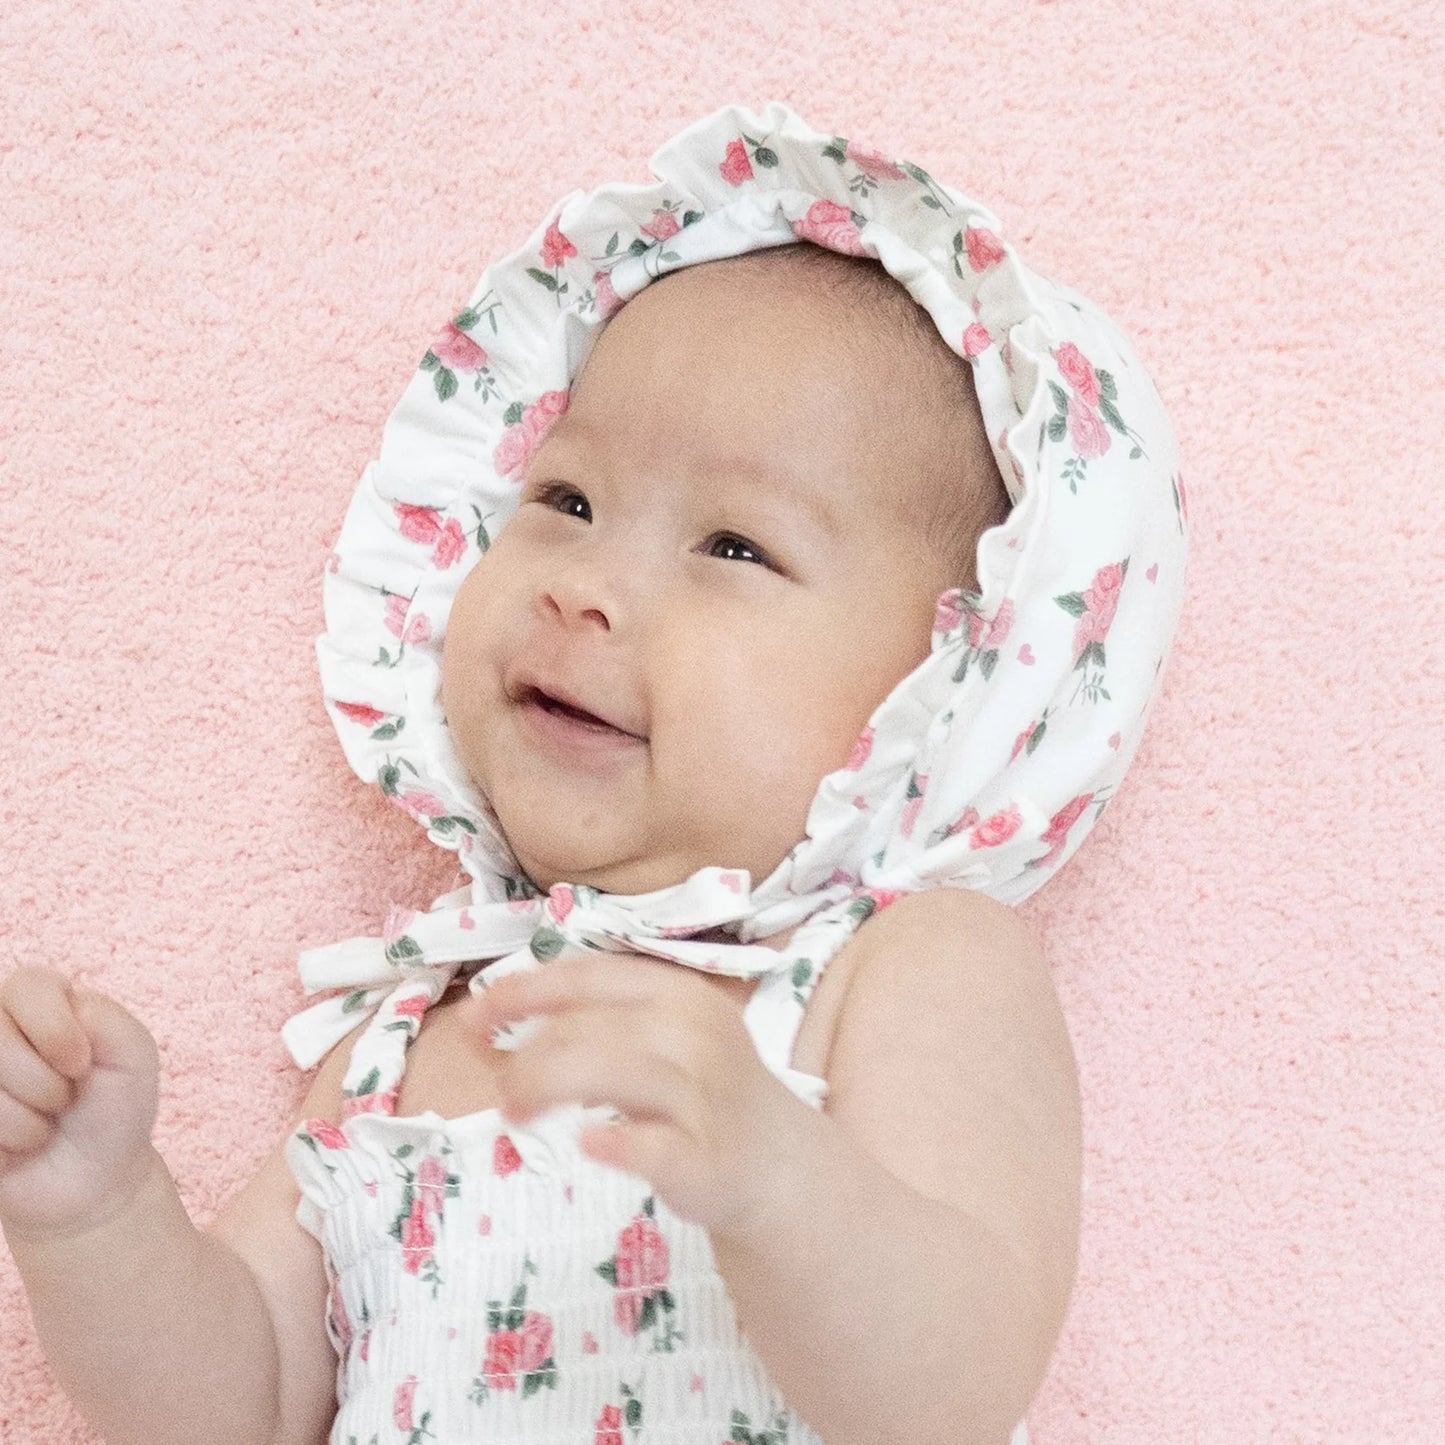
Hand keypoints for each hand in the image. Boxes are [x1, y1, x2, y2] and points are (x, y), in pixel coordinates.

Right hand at [0, 968, 160, 1238]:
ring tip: (42, 1125)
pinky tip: (14, 1151)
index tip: (82, 1065)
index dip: (56, 1032)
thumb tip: (63, 1005)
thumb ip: (102, 1017)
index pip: (27, 986)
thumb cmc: (115, 1106)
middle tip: (64, 1100)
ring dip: (24, 1123)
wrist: (93, 1178)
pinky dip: (3, 1150)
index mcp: (40, 997)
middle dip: (44, 1085)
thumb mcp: (132, 1054)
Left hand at [465, 952, 812, 1235]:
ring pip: (616, 1072)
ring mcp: (703, 1094)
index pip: (588, 977)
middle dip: (528, 1055)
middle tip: (501, 1090)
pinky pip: (657, 1145)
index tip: (473, 1016)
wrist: (777, 1161)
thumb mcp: (660, 1034)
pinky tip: (587, 1142)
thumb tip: (489, 1017)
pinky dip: (619, 1141)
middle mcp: (692, 1032)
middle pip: (591, 1027)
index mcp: (675, 992)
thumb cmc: (699, 1088)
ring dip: (549, 1088)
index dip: (523, 991)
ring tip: (515, 1114)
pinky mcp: (706, 1158)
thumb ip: (590, 1021)